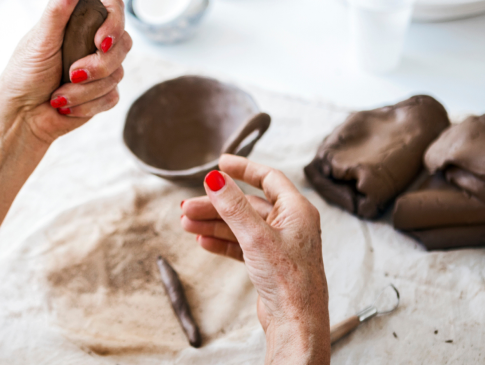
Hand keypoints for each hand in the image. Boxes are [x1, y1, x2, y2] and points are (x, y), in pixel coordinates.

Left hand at [0, 0, 131, 144]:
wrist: (20, 118)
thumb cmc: (23, 76)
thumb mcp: (40, 39)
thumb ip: (58, 9)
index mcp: (78, 21)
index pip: (113, 7)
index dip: (114, 23)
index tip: (100, 41)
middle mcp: (91, 42)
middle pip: (123, 43)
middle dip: (99, 64)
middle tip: (73, 74)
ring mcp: (100, 69)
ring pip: (117, 74)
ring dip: (85, 90)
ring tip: (58, 95)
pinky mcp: (102, 94)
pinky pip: (112, 96)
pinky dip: (87, 104)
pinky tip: (65, 106)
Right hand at [181, 155, 329, 363]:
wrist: (296, 322)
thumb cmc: (288, 280)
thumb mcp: (255, 236)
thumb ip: (233, 206)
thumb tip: (215, 179)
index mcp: (297, 210)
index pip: (268, 178)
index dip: (243, 169)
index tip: (221, 163)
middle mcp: (290, 224)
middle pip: (247, 205)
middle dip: (216, 205)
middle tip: (188, 206)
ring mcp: (279, 245)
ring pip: (241, 225)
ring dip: (214, 224)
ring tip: (187, 224)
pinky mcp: (269, 263)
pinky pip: (241, 244)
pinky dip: (221, 241)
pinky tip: (202, 241)